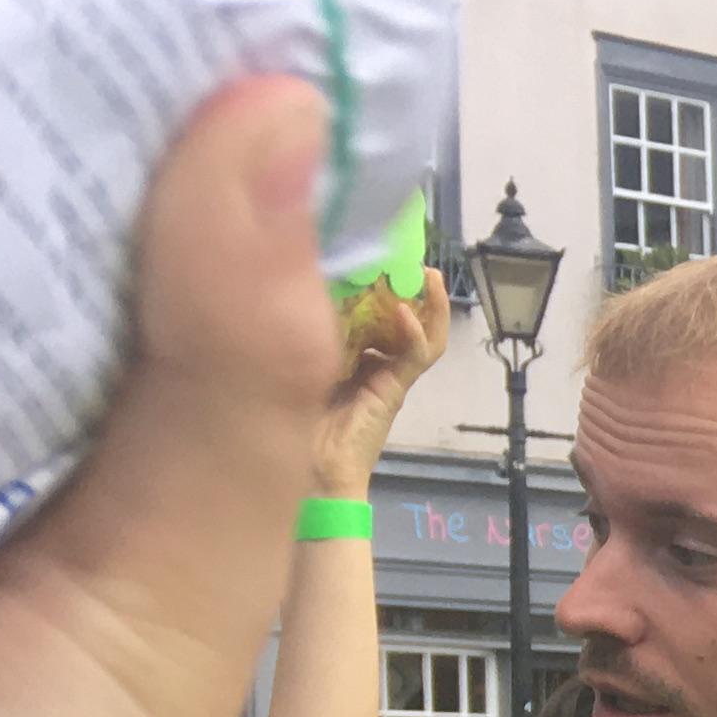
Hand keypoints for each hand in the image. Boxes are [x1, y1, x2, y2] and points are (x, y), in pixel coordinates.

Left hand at [308, 270, 450, 498]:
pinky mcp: (395, 390)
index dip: (373, 278)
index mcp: (345, 350)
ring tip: (428, 275)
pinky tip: (405, 311)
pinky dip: (415, 333)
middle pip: (398, 314)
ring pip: (420, 332)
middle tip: (404, 253)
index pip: (368, 306)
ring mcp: (388, 375)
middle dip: (405, 283)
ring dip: (428, 303)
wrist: (306, 468)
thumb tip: (293, 282)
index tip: (366, 248)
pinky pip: (417, 356)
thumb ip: (297, 324)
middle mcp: (371, 359)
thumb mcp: (289, 353)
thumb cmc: (288, 414)